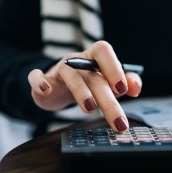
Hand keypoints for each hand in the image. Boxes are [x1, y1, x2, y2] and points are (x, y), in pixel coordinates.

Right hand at [27, 41, 142, 131]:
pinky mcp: (43, 80)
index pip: (104, 52)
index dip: (114, 68)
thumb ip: (126, 82)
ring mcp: (59, 69)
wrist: (57, 85)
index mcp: (94, 57)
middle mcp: (77, 61)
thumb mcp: (107, 82)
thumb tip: (135, 88)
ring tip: (90, 108)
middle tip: (119, 121)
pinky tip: (46, 91)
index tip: (123, 89)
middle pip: (93, 76)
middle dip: (107, 99)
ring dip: (81, 91)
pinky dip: (39, 82)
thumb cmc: (88, 82)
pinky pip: (36, 77)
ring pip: (70, 75)